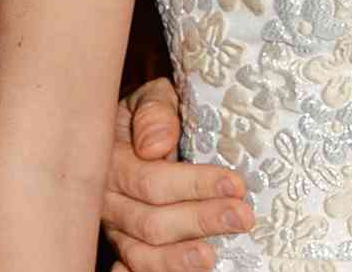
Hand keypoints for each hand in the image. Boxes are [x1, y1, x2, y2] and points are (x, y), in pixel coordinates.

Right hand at [102, 77, 255, 271]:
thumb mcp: (153, 96)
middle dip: (200, 221)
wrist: (128, 128)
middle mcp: (108, 200)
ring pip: (140, 253)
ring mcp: (114, 226)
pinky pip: (131, 268)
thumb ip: (154, 112)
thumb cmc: (150, 112)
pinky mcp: (123, 244)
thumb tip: (155, 145)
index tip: (235, 184)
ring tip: (211, 259)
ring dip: (177, 260)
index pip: (153, 181)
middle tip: (243, 218)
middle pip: (151, 222)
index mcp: (113, 161)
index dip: (195, 185)